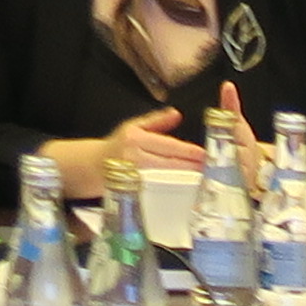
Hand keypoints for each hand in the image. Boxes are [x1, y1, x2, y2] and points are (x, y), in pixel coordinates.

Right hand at [83, 109, 202, 191]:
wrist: (94, 165)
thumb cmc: (118, 145)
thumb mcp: (135, 126)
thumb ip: (157, 120)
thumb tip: (176, 114)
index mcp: (135, 139)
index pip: (167, 145)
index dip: (188, 151)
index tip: (204, 154)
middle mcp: (133, 157)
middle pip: (169, 163)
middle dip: (191, 167)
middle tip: (210, 168)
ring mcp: (133, 176)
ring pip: (165, 178)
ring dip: (185, 180)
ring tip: (203, 179)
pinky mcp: (132, 191)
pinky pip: (156, 191)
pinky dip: (172, 191)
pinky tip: (185, 190)